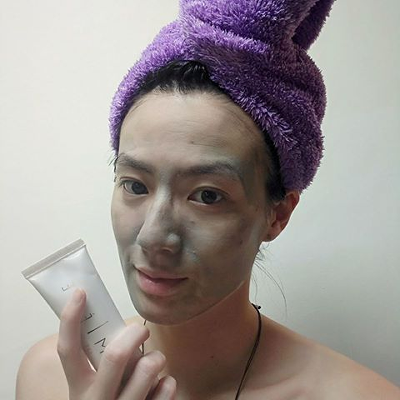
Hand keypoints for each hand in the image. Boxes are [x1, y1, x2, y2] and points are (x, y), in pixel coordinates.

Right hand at [57, 288, 176, 399]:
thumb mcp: (93, 386)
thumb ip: (101, 362)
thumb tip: (121, 327)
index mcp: (79, 388)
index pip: (68, 349)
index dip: (71, 319)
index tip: (80, 293)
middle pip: (116, 356)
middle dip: (133, 334)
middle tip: (141, 330)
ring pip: (147, 368)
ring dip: (155, 358)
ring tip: (153, 362)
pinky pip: (166, 389)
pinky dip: (168, 382)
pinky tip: (162, 386)